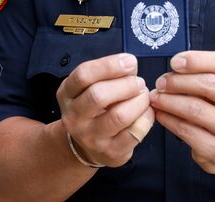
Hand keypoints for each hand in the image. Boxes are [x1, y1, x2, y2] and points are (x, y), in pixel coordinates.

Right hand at [56, 53, 154, 167]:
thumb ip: (107, 74)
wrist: (87, 145)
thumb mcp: (90, 87)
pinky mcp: (110, 152)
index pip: (83, 75)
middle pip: (98, 95)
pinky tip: (147, 111)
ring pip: (119, 116)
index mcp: (67, 94)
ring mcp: (91, 137)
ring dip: (139, 101)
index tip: (130, 61)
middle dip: (126, 84)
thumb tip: (130, 65)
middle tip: (139, 82)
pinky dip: (146, 117)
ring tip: (144, 96)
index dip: (109, 65)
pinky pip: (134, 132)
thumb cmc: (94, 108)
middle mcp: (74, 117)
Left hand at [149, 51, 214, 181]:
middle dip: (178, 80)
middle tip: (161, 82)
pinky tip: (161, 113)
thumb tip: (176, 66)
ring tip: (156, 96)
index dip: (197, 60)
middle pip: (209, 84)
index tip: (175, 62)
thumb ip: (210, 71)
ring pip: (195, 108)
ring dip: (168, 100)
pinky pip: (186, 130)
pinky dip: (168, 119)